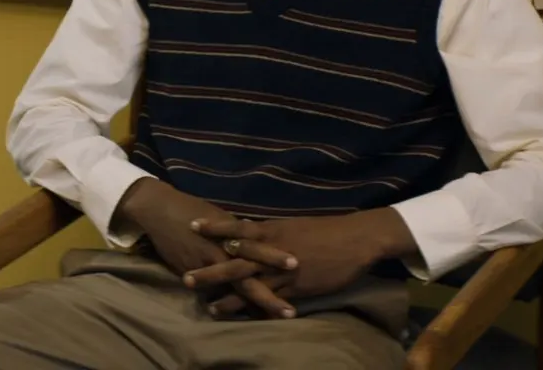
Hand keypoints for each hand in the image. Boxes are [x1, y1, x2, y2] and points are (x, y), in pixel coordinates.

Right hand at [113, 179, 298, 313]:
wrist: (162, 209)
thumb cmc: (193, 210)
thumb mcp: (221, 217)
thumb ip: (238, 232)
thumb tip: (258, 239)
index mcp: (237, 231)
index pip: (263, 249)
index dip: (279, 259)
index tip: (300, 269)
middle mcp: (226, 246)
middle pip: (253, 271)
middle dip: (271, 293)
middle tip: (290, 311)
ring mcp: (209, 259)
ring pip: (235, 285)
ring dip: (249, 304)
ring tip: (262, 319)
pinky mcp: (192, 268)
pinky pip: (209, 288)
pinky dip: (220, 302)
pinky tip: (229, 317)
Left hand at [185, 209, 412, 317]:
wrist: (356, 238)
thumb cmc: (327, 230)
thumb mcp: (294, 225)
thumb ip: (272, 230)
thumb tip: (252, 228)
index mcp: (272, 229)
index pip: (237, 227)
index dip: (214, 227)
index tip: (192, 225)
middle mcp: (273, 249)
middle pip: (234, 259)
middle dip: (210, 269)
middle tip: (185, 277)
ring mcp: (284, 269)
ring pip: (250, 284)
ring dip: (229, 296)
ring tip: (210, 307)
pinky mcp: (297, 286)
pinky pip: (273, 300)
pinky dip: (258, 309)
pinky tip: (246, 318)